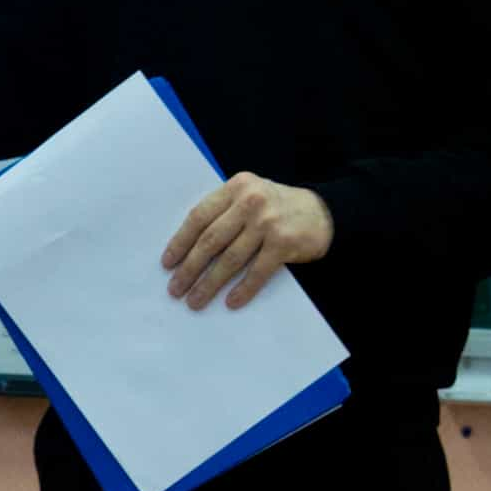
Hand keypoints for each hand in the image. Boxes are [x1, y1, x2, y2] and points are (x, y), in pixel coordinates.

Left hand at [163, 175, 334, 310]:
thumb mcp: (249, 196)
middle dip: (190, 268)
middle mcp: (250, 201)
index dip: (180, 242)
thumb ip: (224, 212)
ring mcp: (268, 222)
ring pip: (230, 259)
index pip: (199, 217)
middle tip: (175, 289)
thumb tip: (187, 249)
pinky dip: (243, 289)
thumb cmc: (277, 208)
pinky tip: (230, 302)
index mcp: (236, 187)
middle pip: (211, 240)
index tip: (167, 264)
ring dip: (210, 284)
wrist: (323, 212)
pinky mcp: (284, 243)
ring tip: (195, 300)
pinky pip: (257, 271)